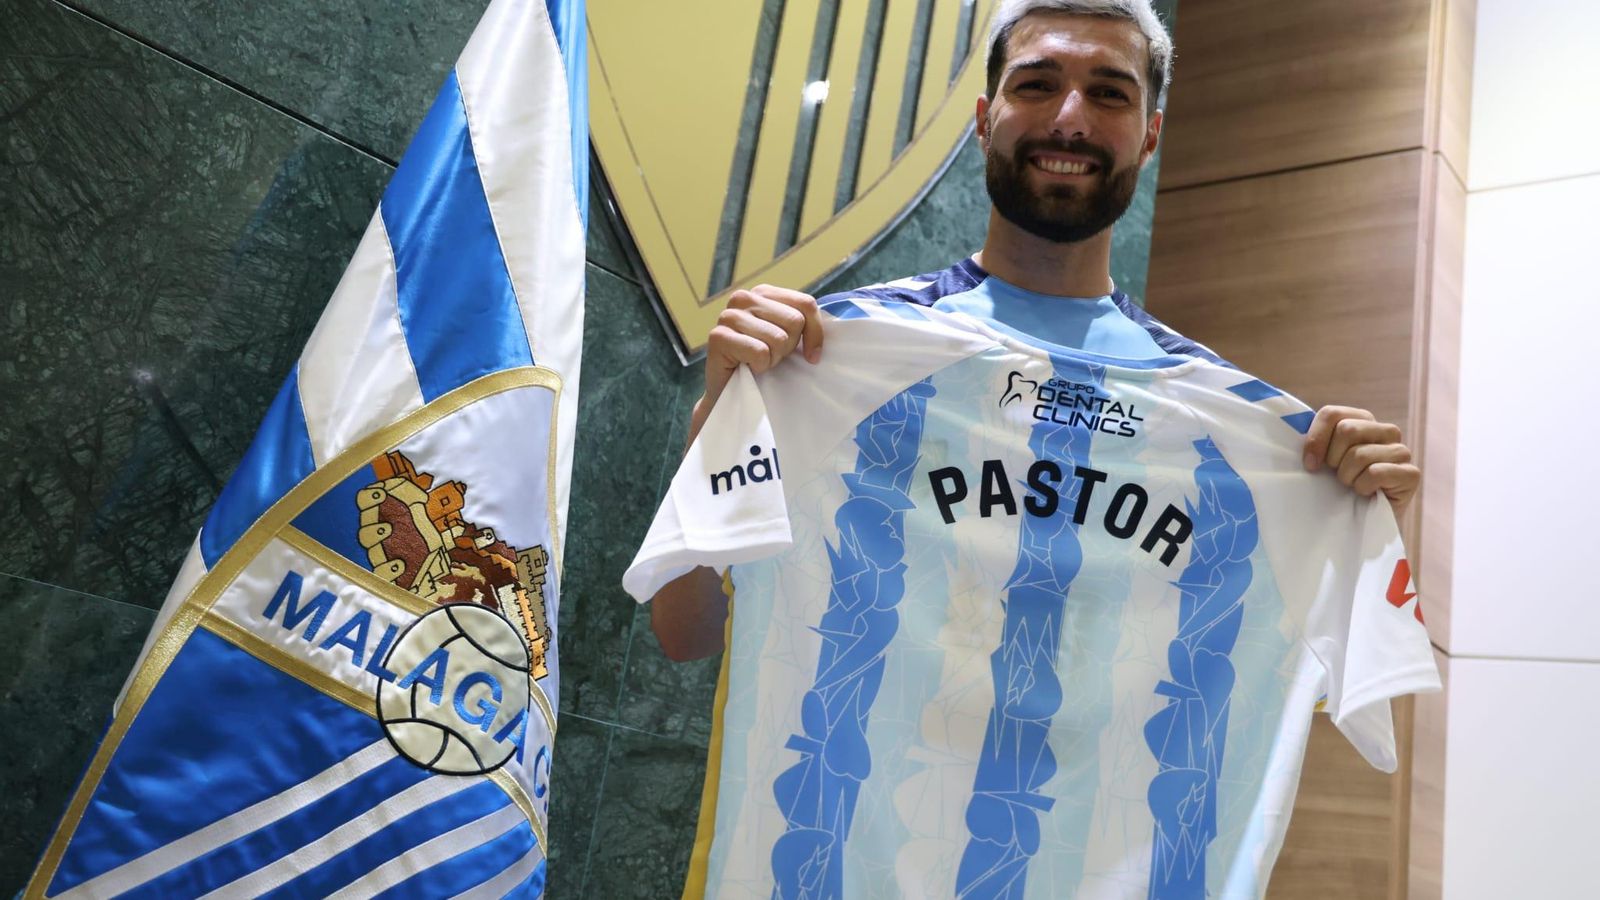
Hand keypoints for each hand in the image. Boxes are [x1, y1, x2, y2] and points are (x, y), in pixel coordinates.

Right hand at [690, 284, 822, 442]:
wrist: (731, 393)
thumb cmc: (763, 364)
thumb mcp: (789, 338)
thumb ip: (804, 323)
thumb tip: (833, 324)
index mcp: (763, 293)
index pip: (806, 304)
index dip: (815, 333)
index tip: (812, 356)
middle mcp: (744, 298)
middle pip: (794, 321)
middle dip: (789, 347)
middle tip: (772, 357)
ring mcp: (728, 315)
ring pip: (778, 338)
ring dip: (773, 359)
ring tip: (759, 362)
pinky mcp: (718, 336)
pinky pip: (760, 352)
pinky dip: (759, 366)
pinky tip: (747, 367)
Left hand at [1302, 406, 1418, 515]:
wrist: (1361, 523)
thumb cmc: (1338, 488)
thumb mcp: (1323, 460)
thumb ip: (1315, 440)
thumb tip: (1295, 429)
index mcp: (1362, 420)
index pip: (1332, 414)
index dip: (1315, 440)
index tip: (1310, 464)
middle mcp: (1386, 431)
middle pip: (1346, 430)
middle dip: (1333, 459)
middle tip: (1337, 476)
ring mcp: (1401, 451)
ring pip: (1360, 454)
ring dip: (1347, 477)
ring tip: (1352, 485)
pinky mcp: (1410, 473)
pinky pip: (1375, 473)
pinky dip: (1363, 487)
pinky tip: (1367, 493)